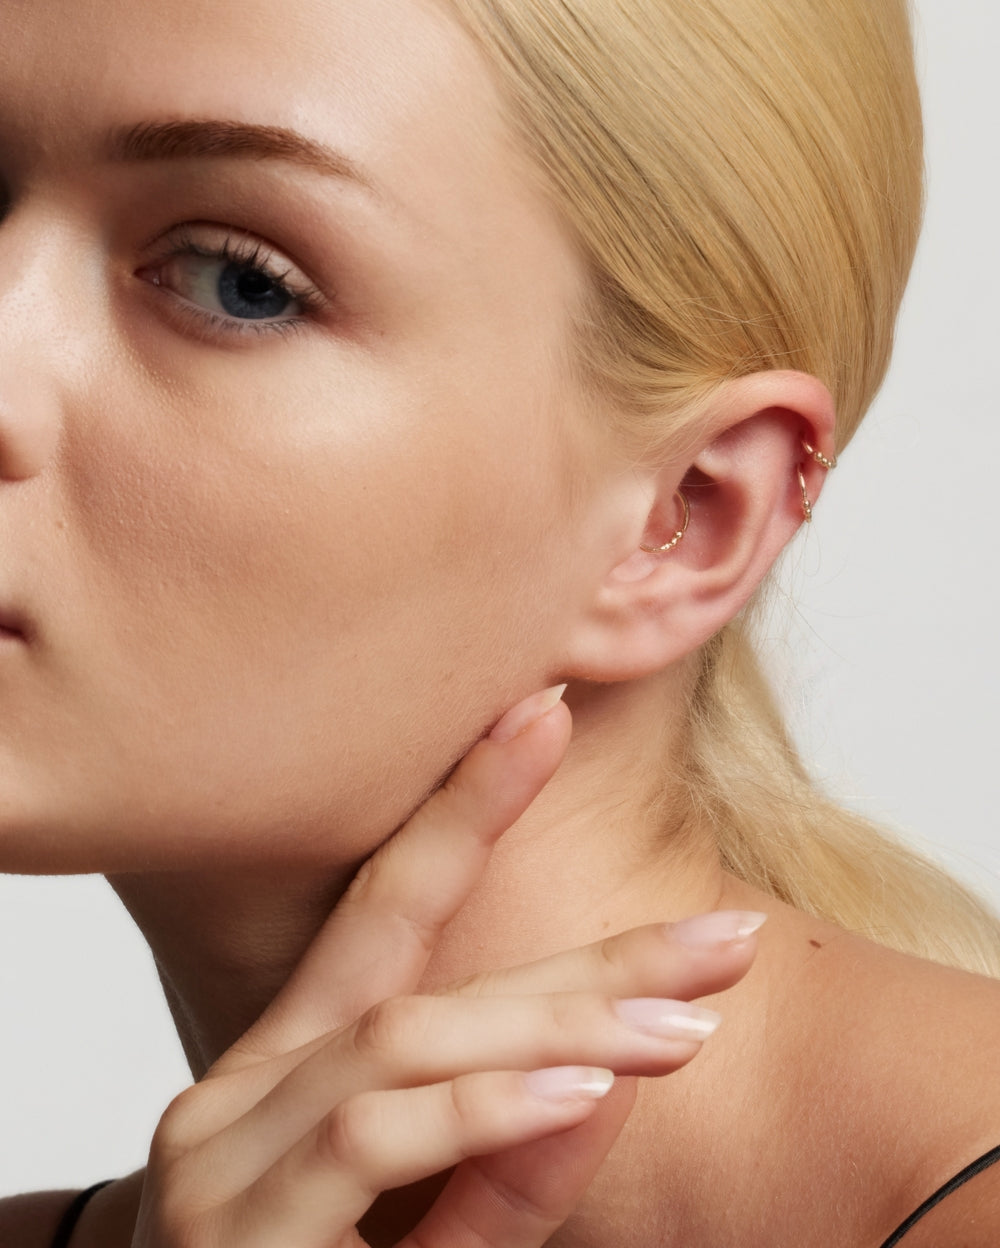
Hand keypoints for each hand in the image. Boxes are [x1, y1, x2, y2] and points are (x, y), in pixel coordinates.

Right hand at [132, 687, 761, 1246]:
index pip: (386, 904)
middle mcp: (248, 1081)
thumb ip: (506, 1169)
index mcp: (292, 1059)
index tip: (546, 714)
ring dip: (554, 1027)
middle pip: (425, 972)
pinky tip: (577, 1092)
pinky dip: (480, 1109)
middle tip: (722, 937)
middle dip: (585, 955)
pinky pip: (370, 1136)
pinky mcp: (229, 1230)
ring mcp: (224, 1150)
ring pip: (404, 1039)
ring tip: (681, 1023)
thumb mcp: (428, 1233)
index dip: (467, 802)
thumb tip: (609, 1084)